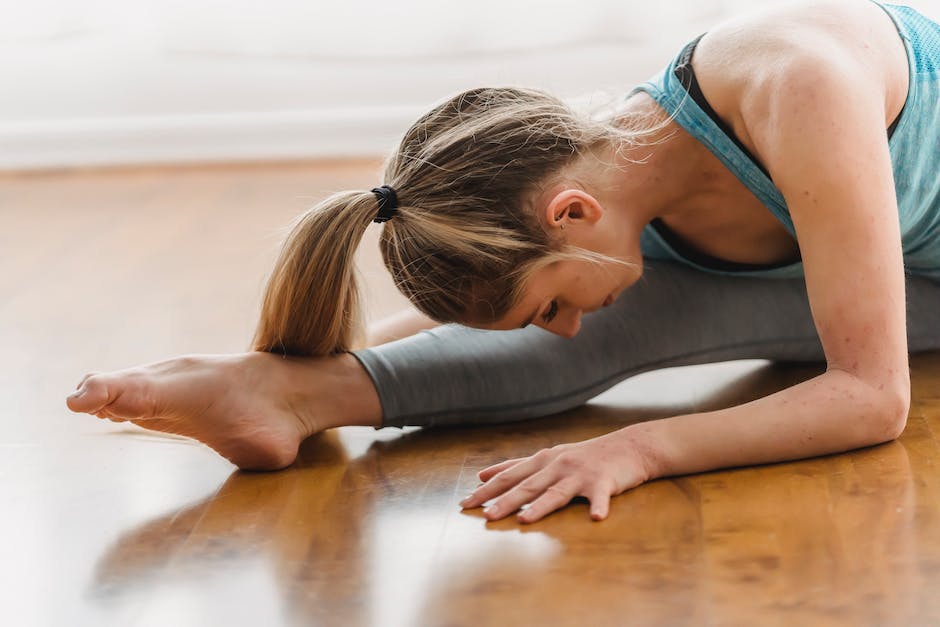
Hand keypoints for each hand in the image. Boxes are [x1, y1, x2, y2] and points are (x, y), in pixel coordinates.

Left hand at [459, 428, 653, 523]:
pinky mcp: (604, 481)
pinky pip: (600, 496)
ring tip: (524, 519)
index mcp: (542, 460)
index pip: (509, 476)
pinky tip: (596, 518)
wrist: (628, 447)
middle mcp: (557, 465)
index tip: (465, 503)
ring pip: (556, 492)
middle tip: (485, 516)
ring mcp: (580, 473)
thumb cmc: (585, 456)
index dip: (487, 489)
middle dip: (504, 500)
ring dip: (540, 506)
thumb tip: (481, 475)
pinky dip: (598, 506)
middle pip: (527, 485)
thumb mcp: (548, 456)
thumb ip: (516, 467)